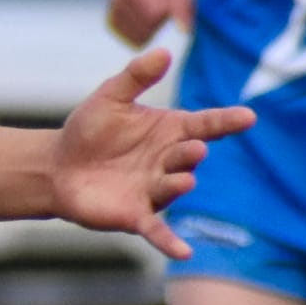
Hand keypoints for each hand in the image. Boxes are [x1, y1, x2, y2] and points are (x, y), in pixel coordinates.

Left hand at [49, 49, 253, 258]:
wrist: (58, 166)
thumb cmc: (89, 130)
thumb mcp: (110, 97)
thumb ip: (136, 76)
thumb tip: (164, 51)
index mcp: (170, 130)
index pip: (205, 124)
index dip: (227, 121)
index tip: (248, 118)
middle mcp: (168, 161)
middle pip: (190, 156)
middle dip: (192, 154)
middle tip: (192, 150)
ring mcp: (155, 190)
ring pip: (175, 188)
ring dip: (179, 184)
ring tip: (184, 179)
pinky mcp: (136, 215)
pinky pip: (158, 230)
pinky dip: (171, 242)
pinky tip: (184, 253)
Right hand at [107, 0, 195, 47]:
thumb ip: (182, 7)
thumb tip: (186, 33)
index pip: (154, 14)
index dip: (167, 8)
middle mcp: (115, 0)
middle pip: (146, 29)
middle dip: (159, 20)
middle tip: (159, 2)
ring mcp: (111, 12)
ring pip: (139, 37)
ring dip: (151, 28)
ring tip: (152, 9)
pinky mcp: (110, 22)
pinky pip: (132, 40)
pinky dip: (142, 33)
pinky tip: (144, 18)